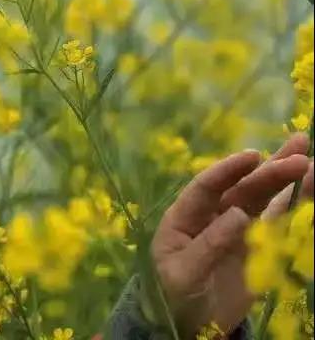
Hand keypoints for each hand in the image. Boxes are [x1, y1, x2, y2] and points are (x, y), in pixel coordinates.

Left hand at [150, 133, 313, 336]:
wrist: (188, 325)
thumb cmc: (174, 295)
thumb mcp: (184, 273)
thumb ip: (209, 244)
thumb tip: (238, 213)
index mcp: (185, 217)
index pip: (207, 187)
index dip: (229, 170)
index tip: (253, 155)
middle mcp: (213, 217)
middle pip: (243, 189)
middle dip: (269, 171)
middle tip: (300, 152)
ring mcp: (238, 231)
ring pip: (265, 201)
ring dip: (286, 182)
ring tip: (311, 161)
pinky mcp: (259, 249)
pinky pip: (279, 225)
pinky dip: (296, 209)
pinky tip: (312, 189)